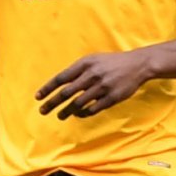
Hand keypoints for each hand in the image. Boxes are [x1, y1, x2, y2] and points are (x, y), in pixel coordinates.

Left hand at [36, 48, 154, 119]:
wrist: (138, 65)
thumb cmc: (110, 62)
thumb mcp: (92, 60)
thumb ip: (76, 70)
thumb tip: (59, 85)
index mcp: (85, 64)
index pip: (61, 78)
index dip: (48, 88)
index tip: (38, 97)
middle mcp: (92, 75)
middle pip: (66, 93)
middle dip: (52, 103)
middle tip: (43, 111)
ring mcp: (102, 87)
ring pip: (78, 103)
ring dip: (66, 111)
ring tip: (59, 116)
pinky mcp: (112, 98)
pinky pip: (93, 109)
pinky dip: (83, 113)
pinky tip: (77, 114)